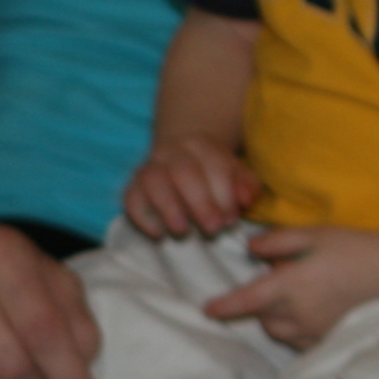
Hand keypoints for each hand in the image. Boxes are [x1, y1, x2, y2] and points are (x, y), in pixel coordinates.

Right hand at [124, 136, 261, 240]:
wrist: (179, 161)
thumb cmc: (213, 175)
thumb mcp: (236, 175)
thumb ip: (246, 186)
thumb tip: (246, 200)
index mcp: (201, 144)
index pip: (214, 165)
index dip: (224, 194)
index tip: (230, 220)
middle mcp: (172, 151)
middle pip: (184, 172)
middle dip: (200, 203)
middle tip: (213, 229)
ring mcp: (149, 168)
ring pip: (154, 181)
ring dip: (169, 208)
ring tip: (182, 231)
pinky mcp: (133, 188)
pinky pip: (131, 199)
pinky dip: (143, 218)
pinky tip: (159, 233)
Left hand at [204, 225, 378, 349]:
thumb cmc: (351, 247)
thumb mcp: (313, 234)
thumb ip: (277, 242)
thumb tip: (249, 249)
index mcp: (290, 284)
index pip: (248, 300)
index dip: (225, 306)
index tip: (208, 310)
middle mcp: (297, 312)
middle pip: (261, 316)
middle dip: (261, 302)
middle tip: (283, 280)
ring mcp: (312, 329)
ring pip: (277, 331)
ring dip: (275, 317)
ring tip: (294, 297)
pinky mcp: (326, 339)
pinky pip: (296, 341)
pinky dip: (293, 329)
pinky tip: (307, 313)